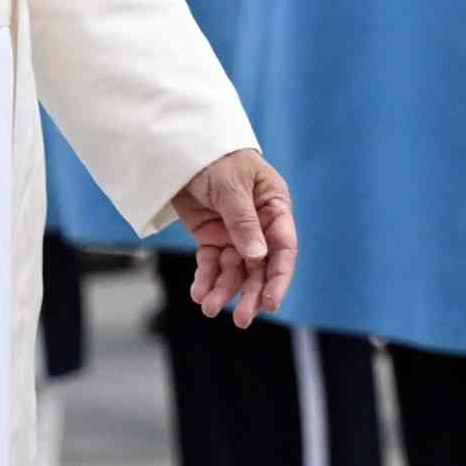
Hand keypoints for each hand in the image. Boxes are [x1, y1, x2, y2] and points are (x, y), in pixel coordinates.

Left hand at [169, 147, 296, 327]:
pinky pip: (212, 264)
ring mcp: (235, 233)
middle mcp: (259, 225)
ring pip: (235, 270)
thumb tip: (257, 257)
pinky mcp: (212, 237)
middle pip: (260, 267)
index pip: (283, 248)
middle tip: (241, 319)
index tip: (270, 302)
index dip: (278, 277)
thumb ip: (243, 221)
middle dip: (250, 293)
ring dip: (224, 290)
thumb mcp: (231, 186)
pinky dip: (206, 279)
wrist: (181, 146)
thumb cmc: (216, 157)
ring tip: (208, 307)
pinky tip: (199, 294)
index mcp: (274, 207)